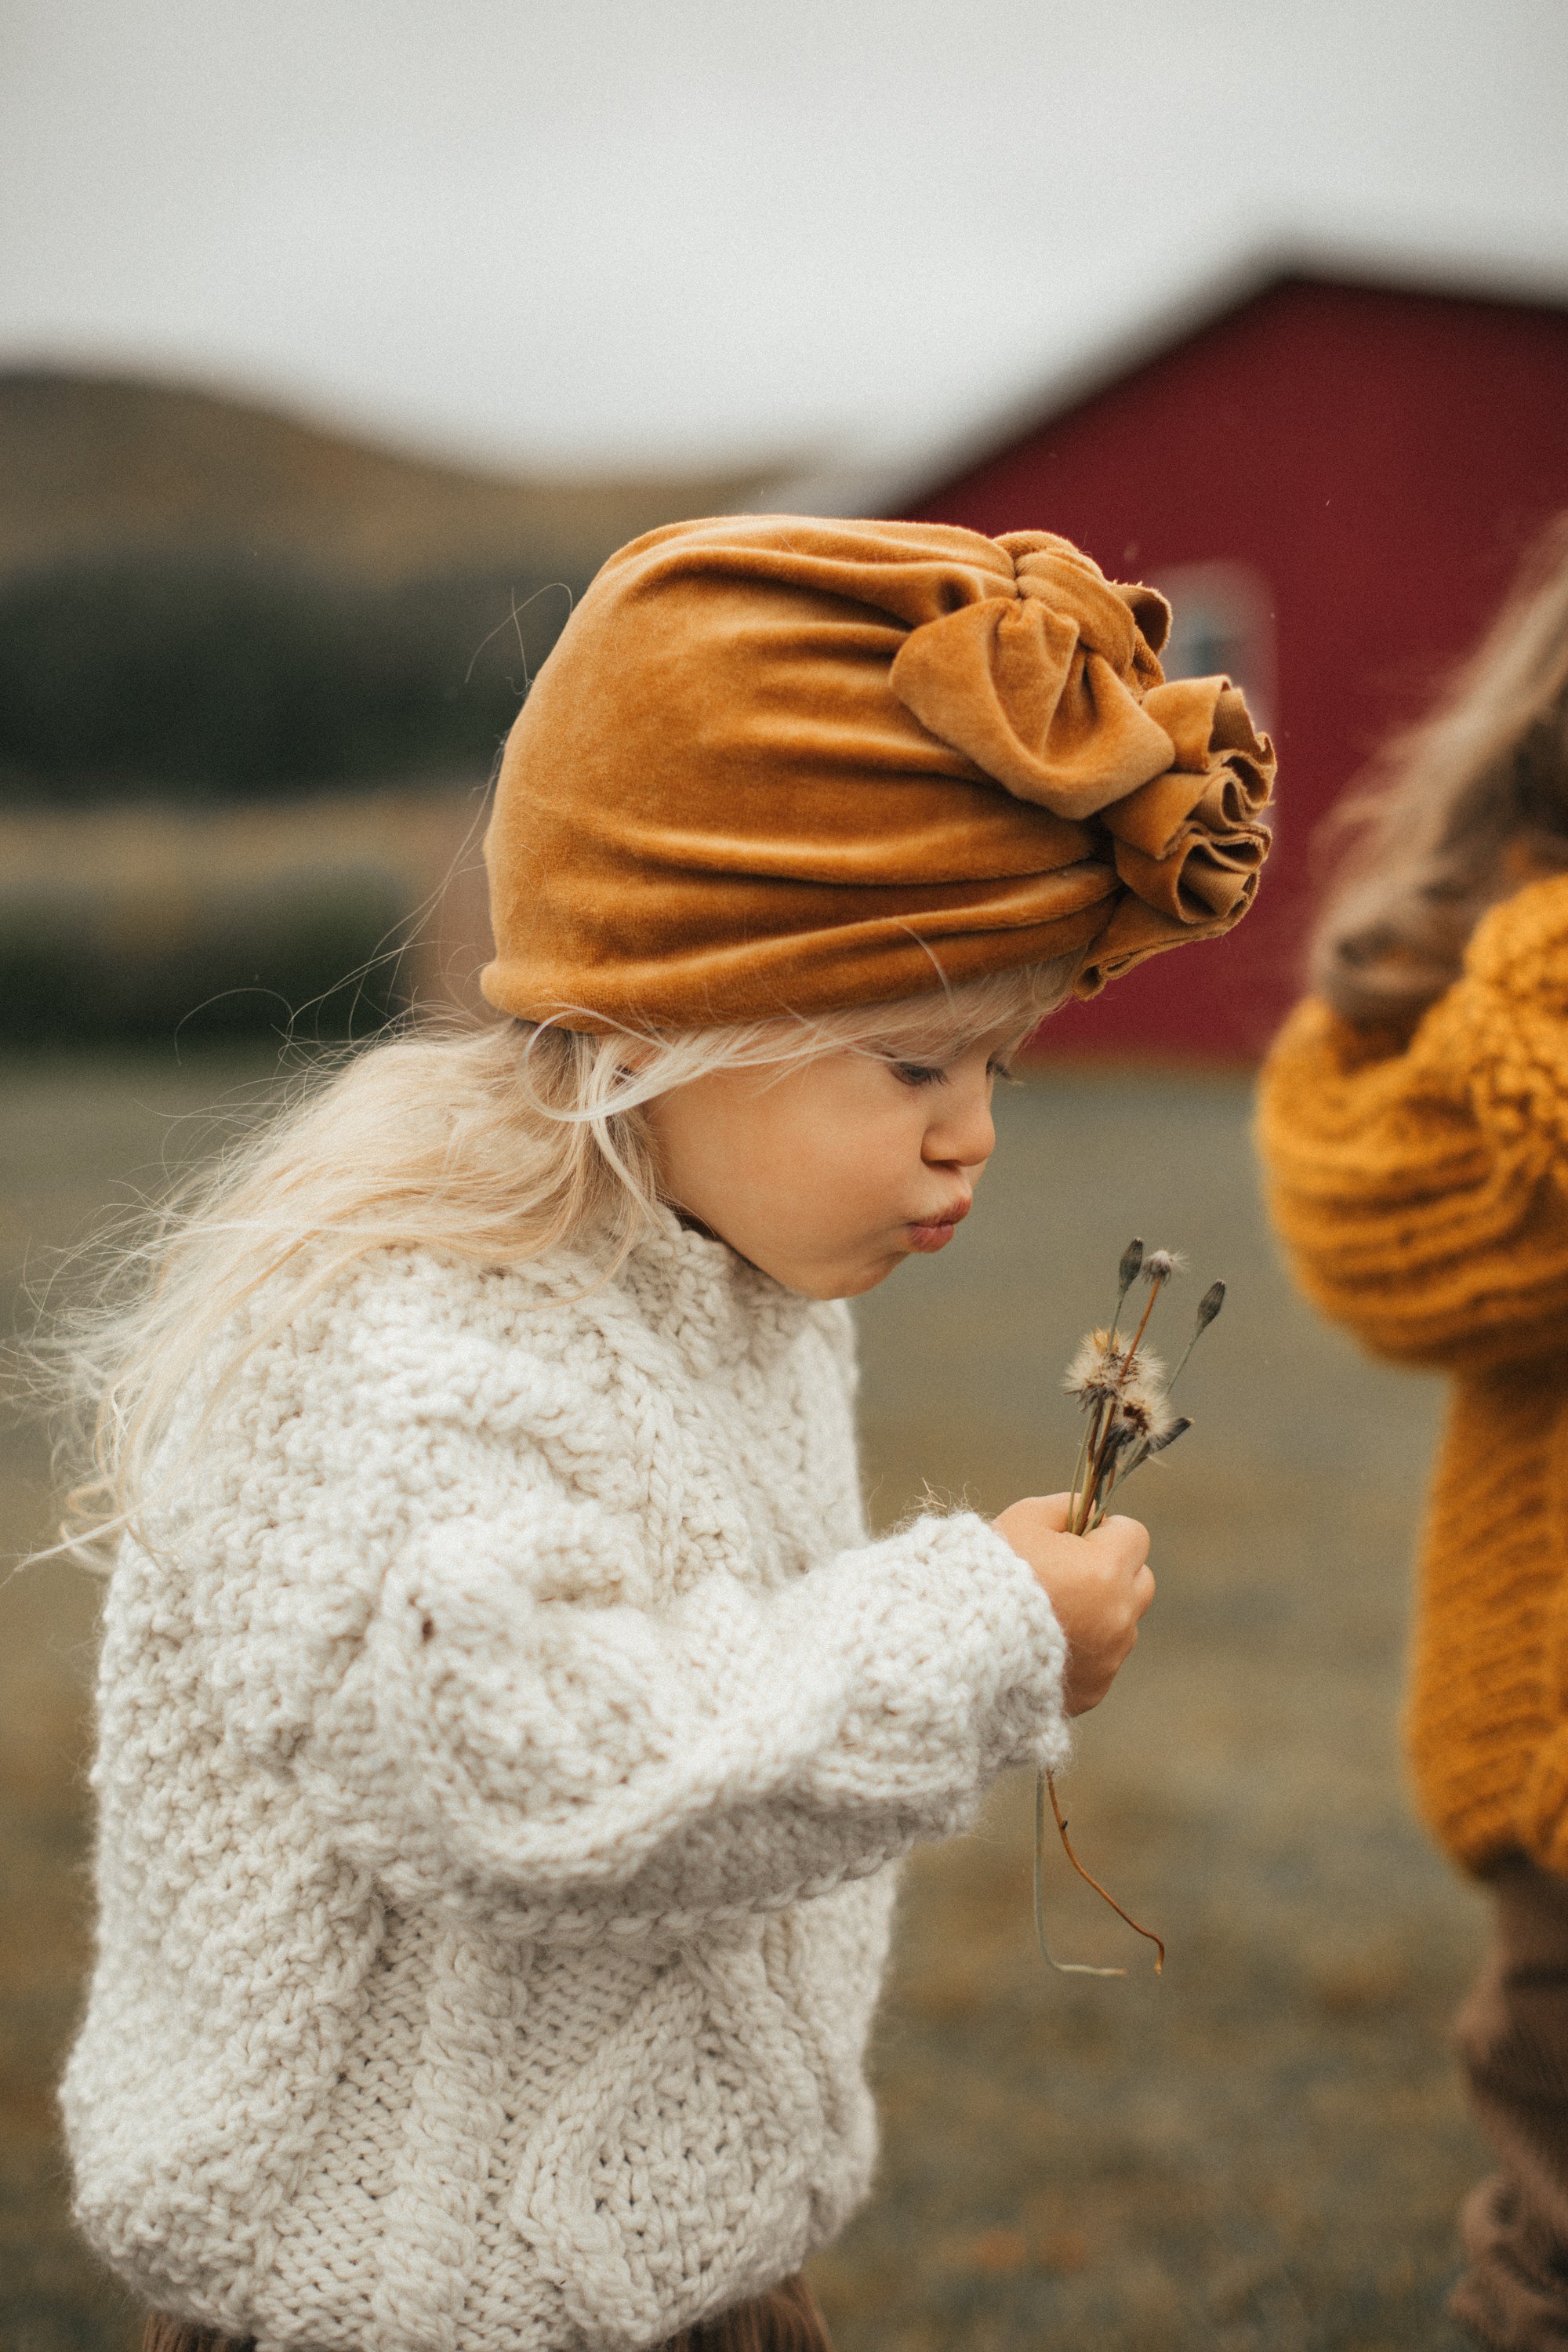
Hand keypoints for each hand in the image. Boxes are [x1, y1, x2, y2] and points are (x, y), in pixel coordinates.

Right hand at [991, 1491, 1153, 1715]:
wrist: (960, 1647)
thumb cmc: (988, 1576)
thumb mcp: (1023, 1521)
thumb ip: (1065, 1507)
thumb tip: (1089, 1510)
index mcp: (1106, 1571)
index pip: (1134, 1535)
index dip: (1105, 1530)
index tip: (1077, 1536)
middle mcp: (1118, 1618)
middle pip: (1139, 1582)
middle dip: (1113, 1571)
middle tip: (1069, 1571)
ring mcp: (1109, 1659)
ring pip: (1121, 1623)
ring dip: (1099, 1613)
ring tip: (1049, 1612)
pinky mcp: (1094, 1691)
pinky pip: (1101, 1661)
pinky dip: (1082, 1651)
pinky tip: (1042, 1645)